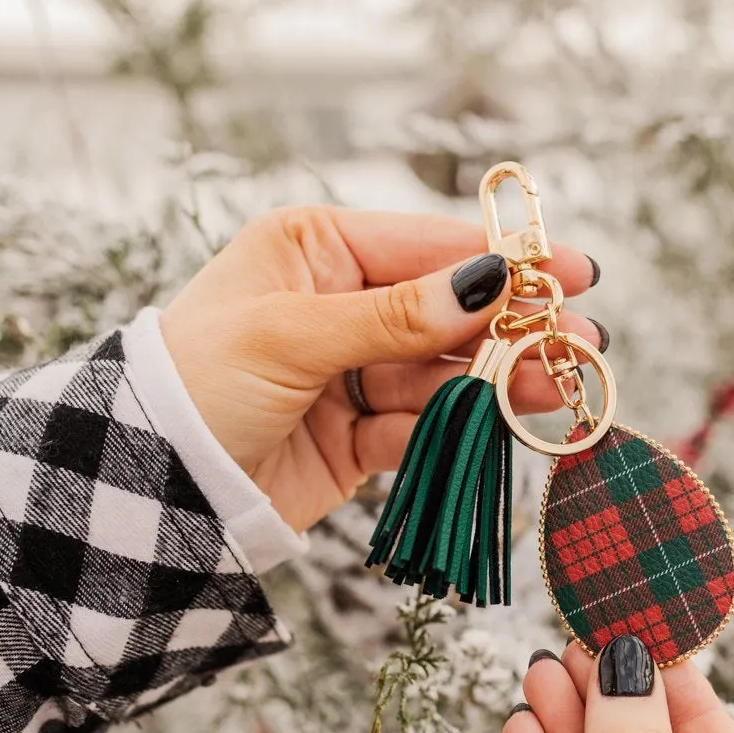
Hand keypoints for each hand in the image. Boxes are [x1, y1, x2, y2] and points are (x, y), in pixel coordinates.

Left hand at [160, 207, 600, 532]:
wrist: (153, 487)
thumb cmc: (197, 382)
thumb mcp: (292, 334)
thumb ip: (395, 316)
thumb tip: (485, 280)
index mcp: (315, 250)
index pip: (426, 245)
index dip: (501, 259)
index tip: (571, 270)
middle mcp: (340, 303)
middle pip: (448, 310)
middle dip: (513, 326)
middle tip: (581, 339)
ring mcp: (352, 371)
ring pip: (446, 371)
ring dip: (500, 380)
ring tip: (556, 388)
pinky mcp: (358, 436)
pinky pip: (424, 424)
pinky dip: (463, 426)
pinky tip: (507, 424)